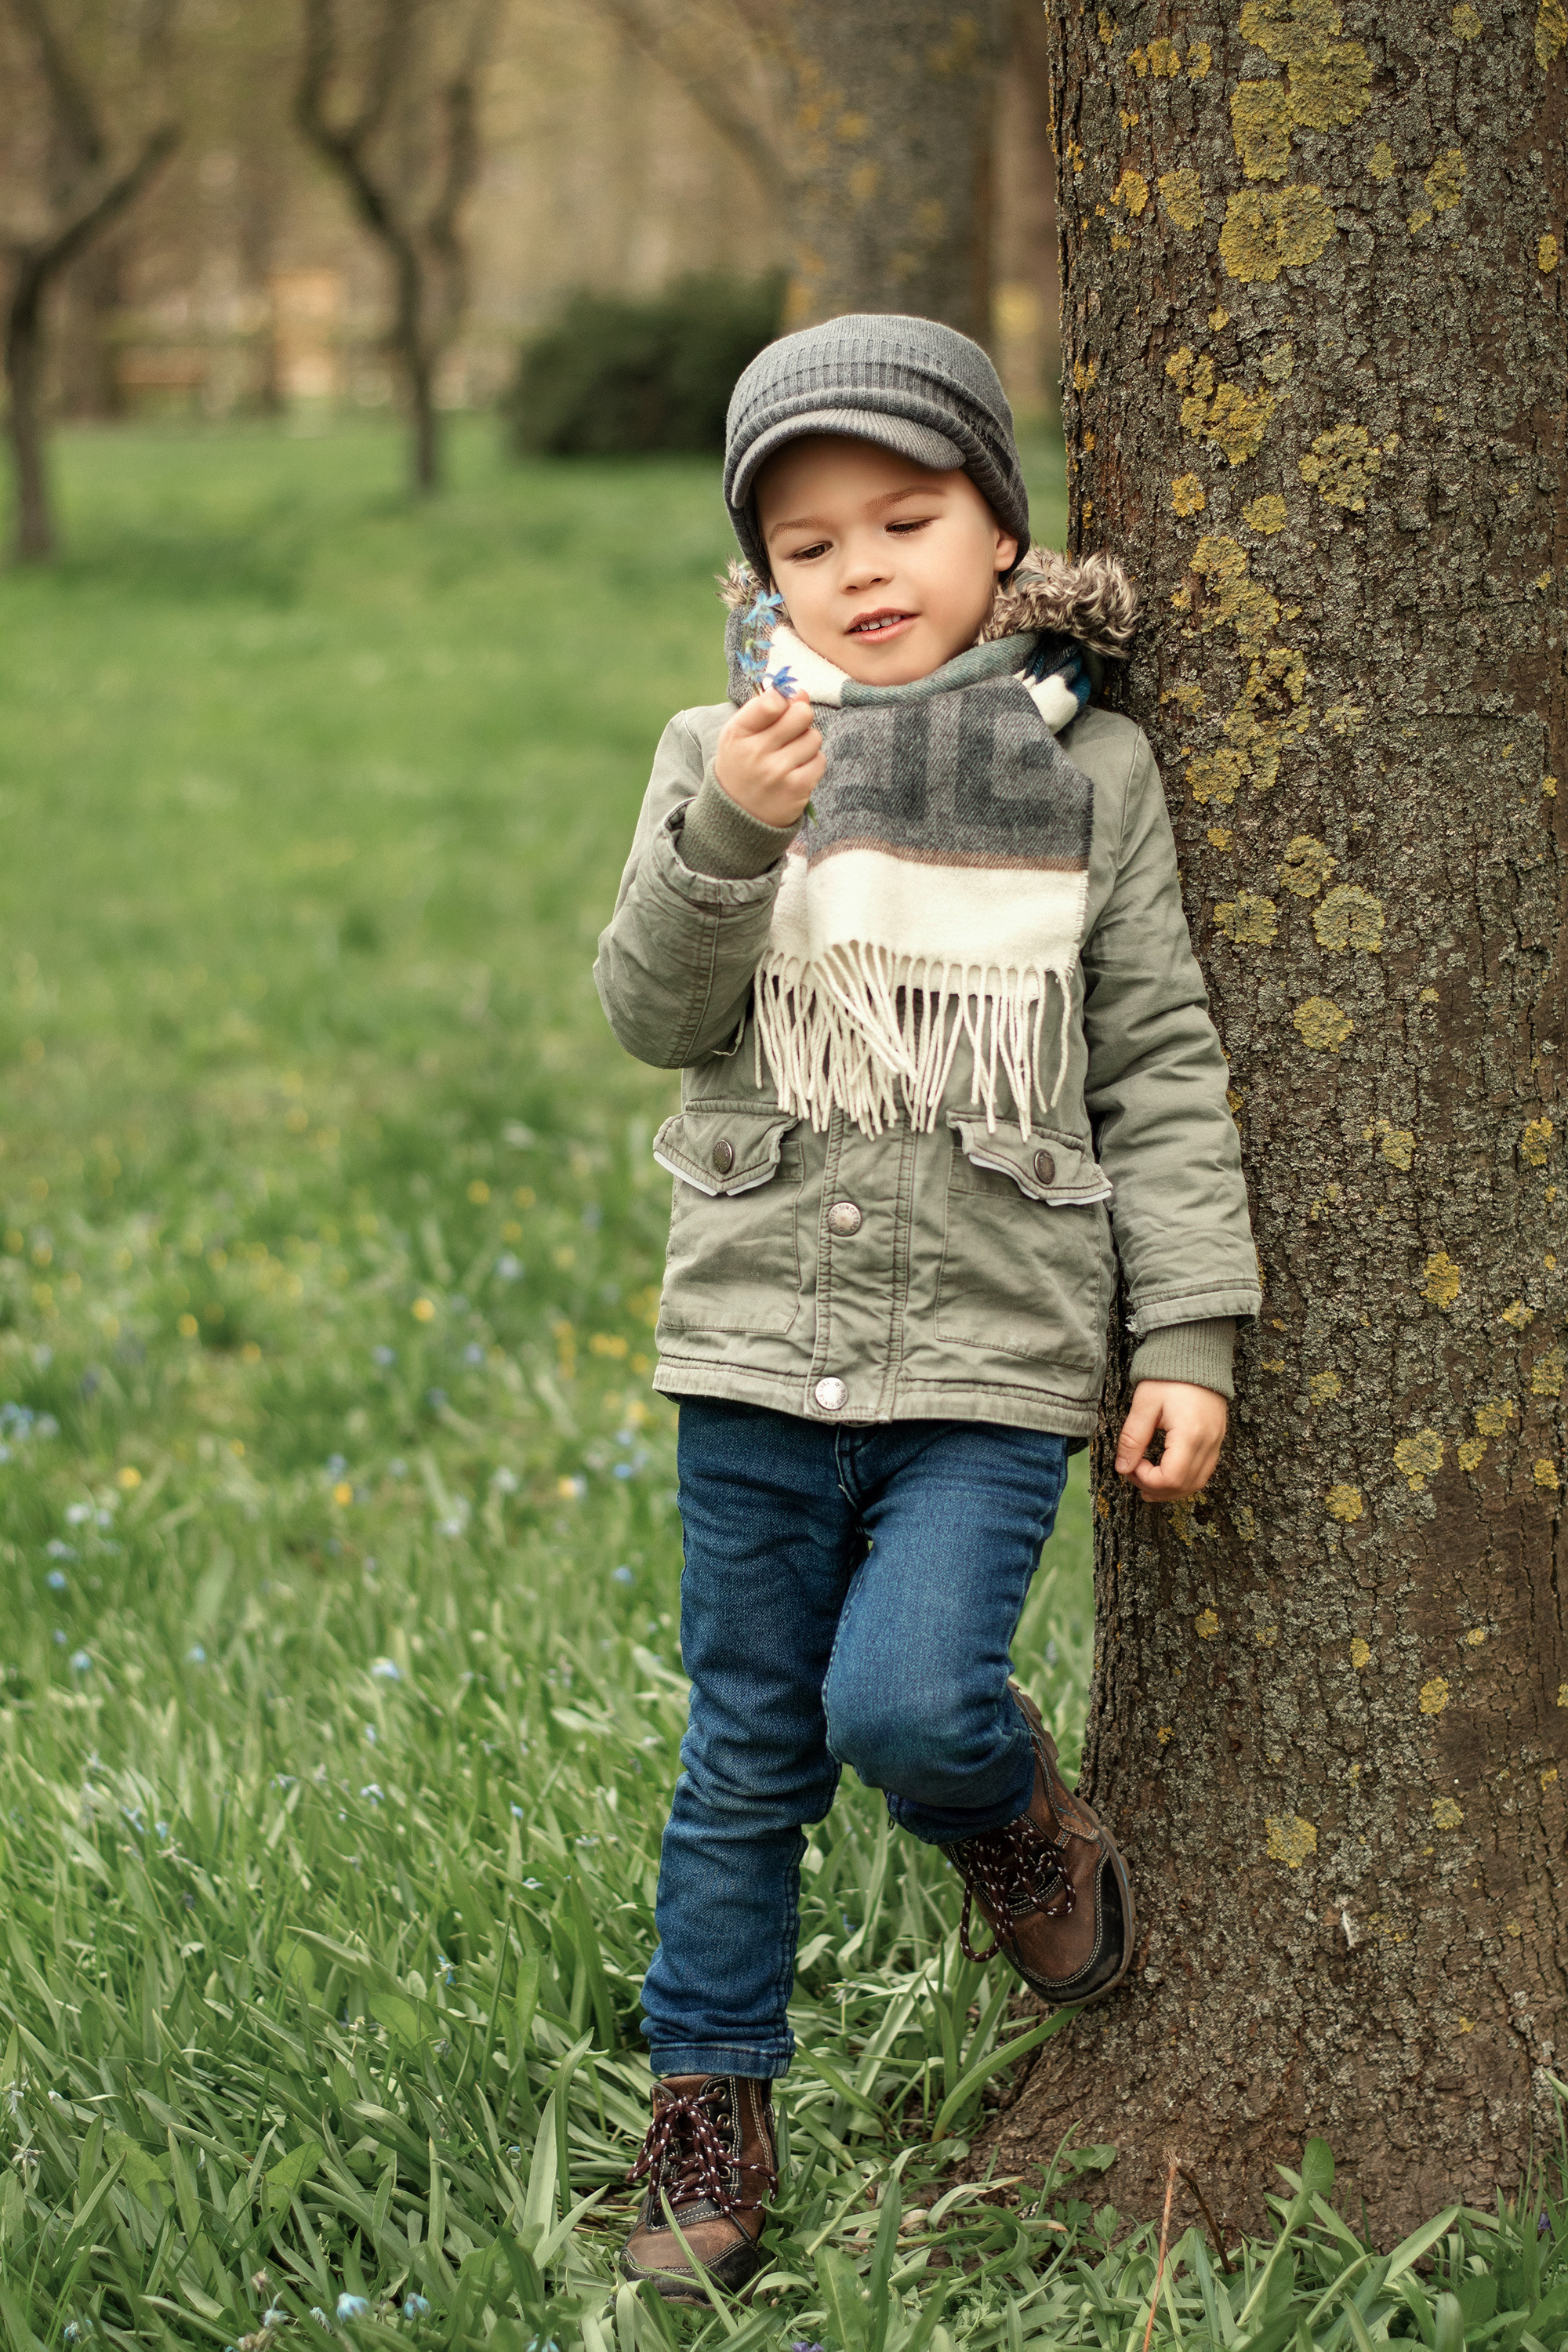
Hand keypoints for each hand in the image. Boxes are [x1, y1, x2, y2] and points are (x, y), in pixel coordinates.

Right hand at [714, 685, 824, 826]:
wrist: (737, 816)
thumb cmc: (742, 765)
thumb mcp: (741, 734)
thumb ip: (766, 708)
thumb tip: (802, 693)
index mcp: (738, 733)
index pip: (772, 701)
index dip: (783, 700)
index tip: (779, 711)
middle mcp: (756, 752)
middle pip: (801, 714)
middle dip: (801, 718)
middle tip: (790, 731)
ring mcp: (778, 772)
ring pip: (814, 737)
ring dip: (807, 743)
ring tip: (789, 756)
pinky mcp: (797, 789)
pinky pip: (820, 760)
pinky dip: (812, 763)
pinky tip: (796, 771)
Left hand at [1114, 1381, 1227, 1502]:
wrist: (1195, 1354)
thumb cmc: (1168, 1376)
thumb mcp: (1144, 1405)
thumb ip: (1132, 1439)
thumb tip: (1122, 1467)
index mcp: (1190, 1435)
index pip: (1169, 1479)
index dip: (1145, 1480)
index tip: (1130, 1465)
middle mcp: (1208, 1443)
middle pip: (1184, 1486)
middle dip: (1155, 1488)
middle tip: (1134, 1474)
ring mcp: (1216, 1442)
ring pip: (1196, 1483)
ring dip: (1170, 1489)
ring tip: (1146, 1482)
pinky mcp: (1217, 1439)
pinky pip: (1204, 1471)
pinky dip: (1184, 1479)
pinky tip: (1167, 1474)